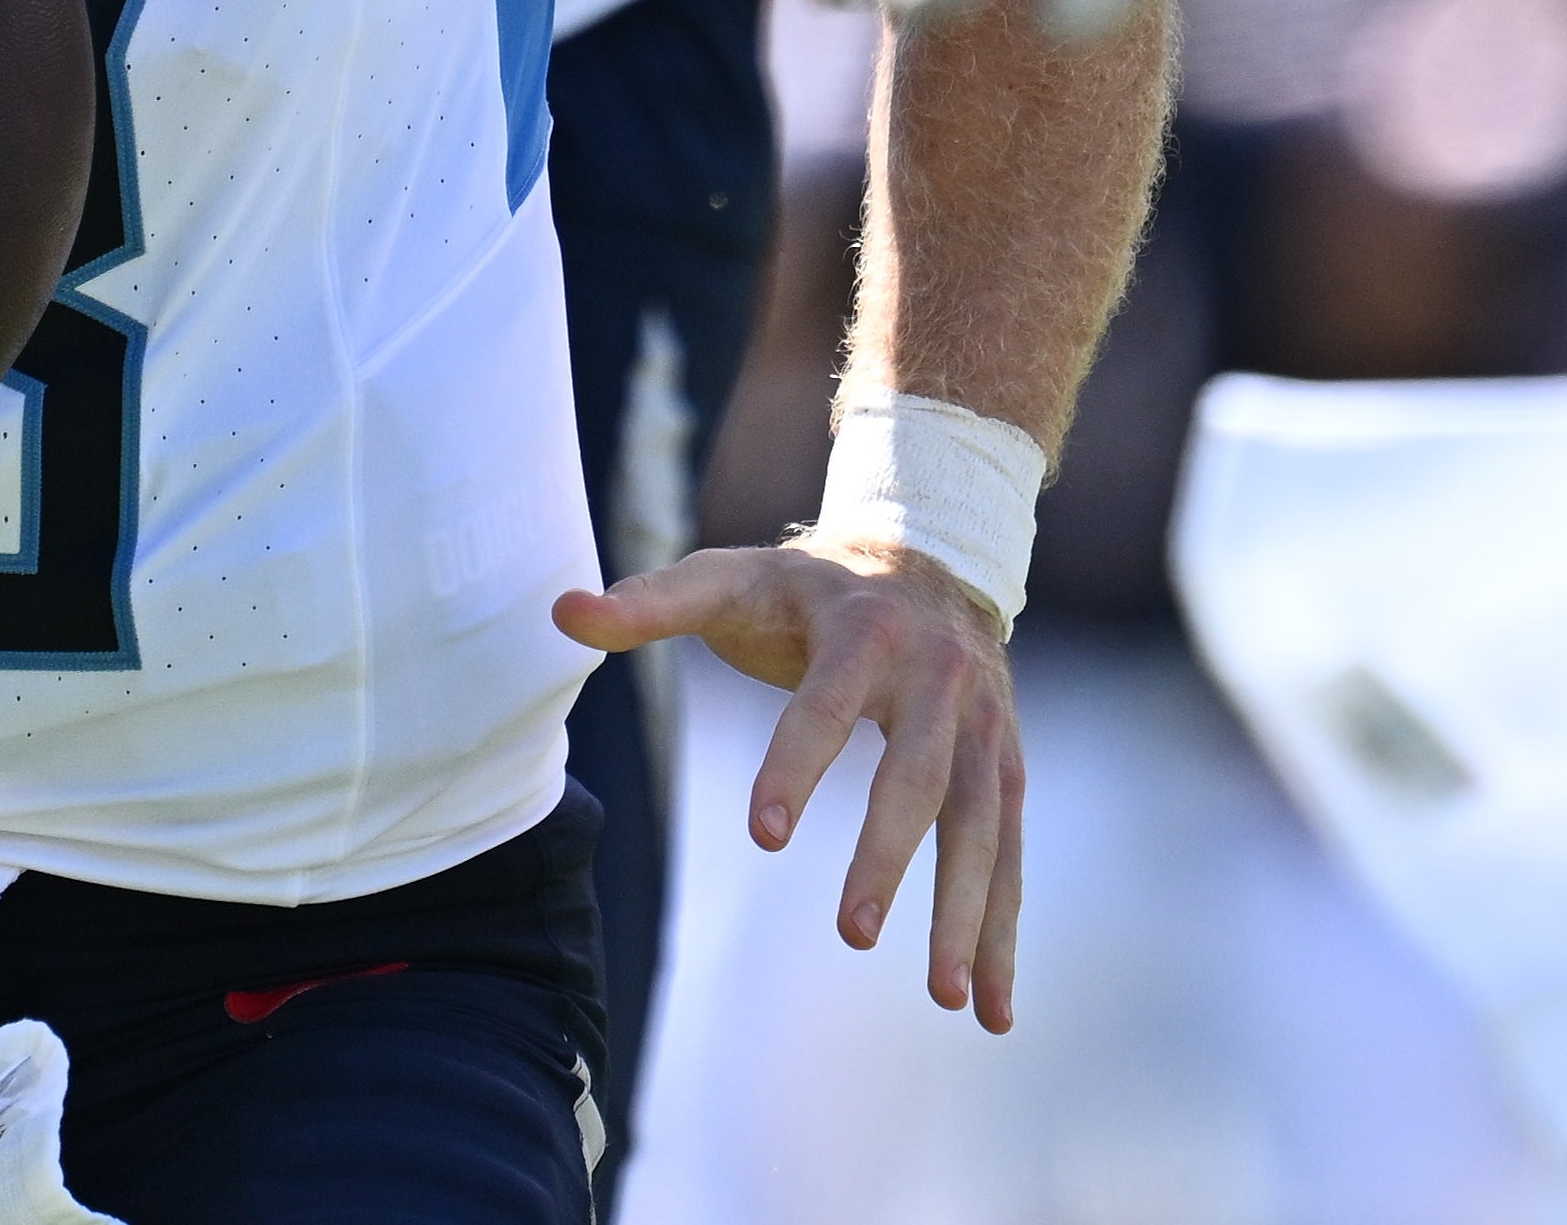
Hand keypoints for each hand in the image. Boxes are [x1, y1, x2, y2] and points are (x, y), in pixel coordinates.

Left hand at [559, 541, 1029, 1025]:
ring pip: (980, 825)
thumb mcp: (730, 578)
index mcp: (863, 631)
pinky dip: (1003, 929)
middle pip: (920, 774)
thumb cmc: (805, 587)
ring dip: (966, 912)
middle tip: (852, 935)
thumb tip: (560, 611)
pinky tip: (991, 1010)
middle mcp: (937, 678)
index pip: (827, 703)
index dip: (796, 764)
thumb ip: (649, 602)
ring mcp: (984, 726)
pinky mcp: (1006, 765)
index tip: (762, 836)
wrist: (930, 558)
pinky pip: (1006, 852)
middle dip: (888, 856)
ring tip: (943, 998)